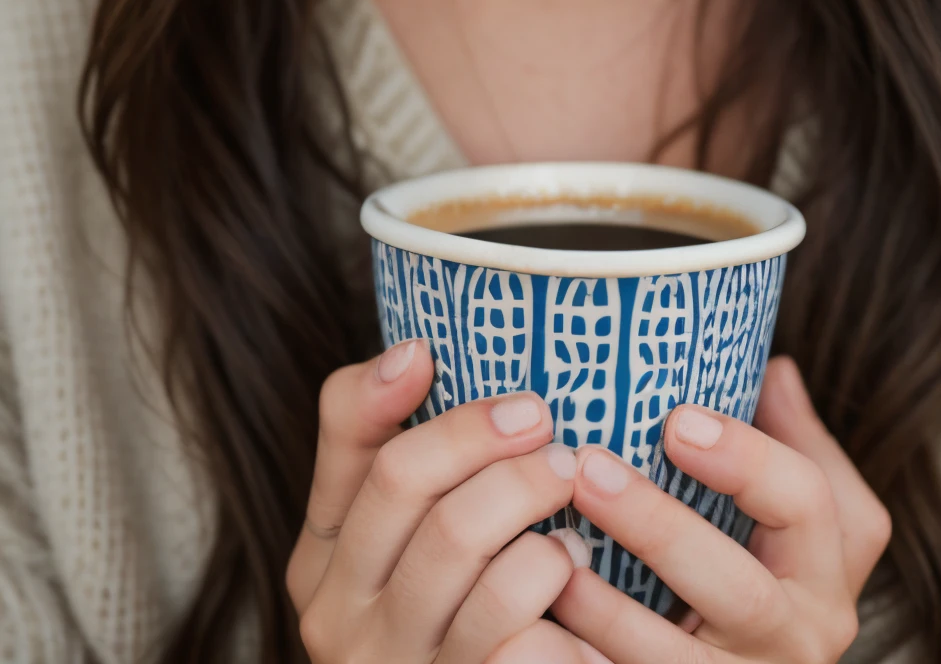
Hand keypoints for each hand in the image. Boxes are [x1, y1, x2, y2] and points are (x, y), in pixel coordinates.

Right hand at [286, 340, 604, 661]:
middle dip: (507, 464)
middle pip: (434, 513)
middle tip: (560, 452)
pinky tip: (577, 609)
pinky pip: (525, 649)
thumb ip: (383, 443)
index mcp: (320, 560)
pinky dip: (566, 622)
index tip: (516, 400)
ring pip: (492, 583)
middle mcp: (343, 622)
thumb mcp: (386, 534)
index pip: (369, 457)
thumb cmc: (426, 608)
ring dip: (547, 546)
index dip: (451, 421)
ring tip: (574, 537)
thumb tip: (411, 350)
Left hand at [550, 357, 890, 662]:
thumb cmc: (770, 572)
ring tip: (554, 552)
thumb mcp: (803, 517)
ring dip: (607, 609)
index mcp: (827, 572)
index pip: (808, 503)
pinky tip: (542, 624)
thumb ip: (791, 440)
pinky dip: (586, 659)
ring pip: (674, 660)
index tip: (676, 419)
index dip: (745, 458)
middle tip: (589, 470)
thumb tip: (770, 364)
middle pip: (739, 588)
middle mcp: (799, 639)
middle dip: (660, 527)